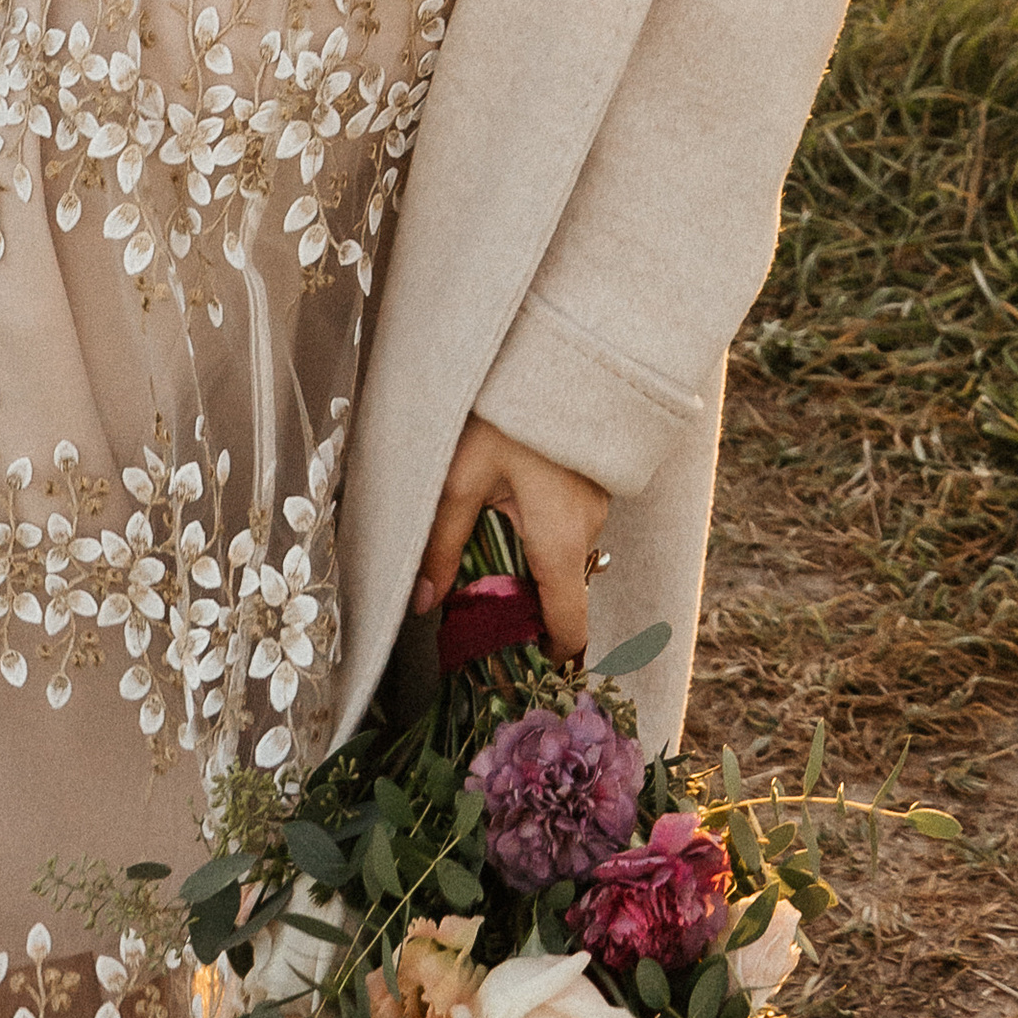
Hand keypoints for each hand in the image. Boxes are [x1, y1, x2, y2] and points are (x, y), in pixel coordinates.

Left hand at [412, 412, 607, 661]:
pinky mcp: (591, 485)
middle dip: (521, 606)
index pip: (570, 628)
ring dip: (528, 564)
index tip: (514, 666)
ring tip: (482, 550)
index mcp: (560, 541)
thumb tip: (423, 605)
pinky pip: (567, 529)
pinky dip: (540, 535)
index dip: (546, 657)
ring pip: (561, 559)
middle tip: (474, 607)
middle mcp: (588, 531)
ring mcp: (594, 507)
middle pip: (559, 595)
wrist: (556, 352)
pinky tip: (507, 511)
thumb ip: (441, 543)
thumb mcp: (462, 476)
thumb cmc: (509, 413)